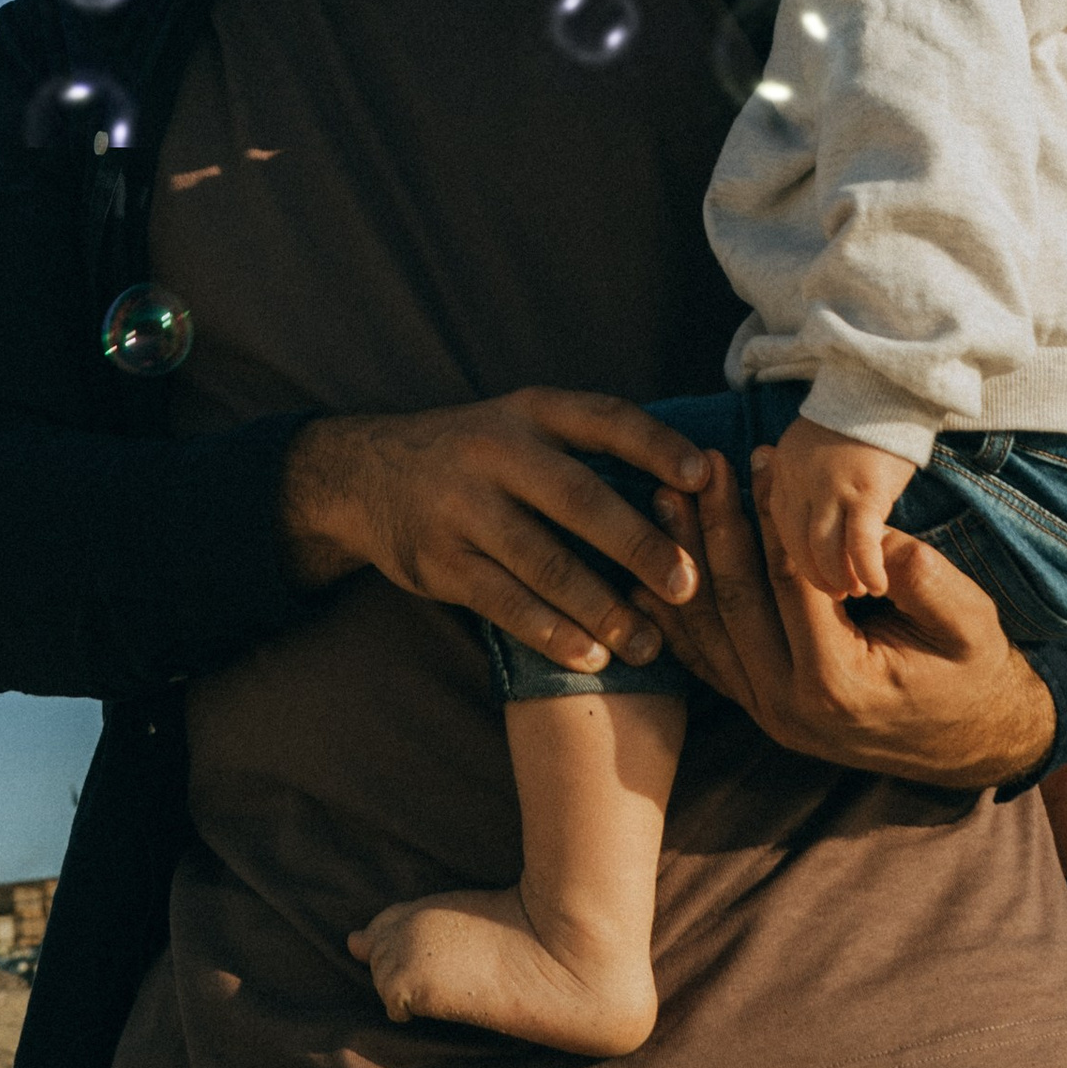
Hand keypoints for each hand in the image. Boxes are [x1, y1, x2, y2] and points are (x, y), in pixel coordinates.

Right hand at [279, 390, 714, 675]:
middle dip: (637, 543)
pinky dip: (551, 631)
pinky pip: (505, 602)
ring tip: (649, 644)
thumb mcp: (520, 427)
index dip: (654, 443)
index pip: (603, 418)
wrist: (363, 474)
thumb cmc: (475, 457)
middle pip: (578, 497)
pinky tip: (590, 655)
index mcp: (529, 412)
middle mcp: (495, 451)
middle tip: (688, 585)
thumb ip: (587, 450)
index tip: (703, 475)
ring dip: (602, 607)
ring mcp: (462, 507)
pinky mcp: (439, 559)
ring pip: (544, 561)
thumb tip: (695, 489)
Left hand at [639, 444, 1054, 789]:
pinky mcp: (761, 711)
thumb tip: (862, 527)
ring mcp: (770, 715)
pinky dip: (679, 613)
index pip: (789, 581)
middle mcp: (791, 706)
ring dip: (685, 561)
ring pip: (709, 630)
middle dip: (713, 526)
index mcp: (840, 682)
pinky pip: (707, 659)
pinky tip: (653, 568)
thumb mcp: (966, 618)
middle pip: (736, 601)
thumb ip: (917, 571)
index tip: (756, 457)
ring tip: (666, 500)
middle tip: (694, 470)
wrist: (974, 744)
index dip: (771, 513)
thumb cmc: (973, 672)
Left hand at [764, 411, 916, 600]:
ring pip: (824, 550)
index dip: (797, 557)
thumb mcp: (820, 447)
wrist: (887, 384)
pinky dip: (867, 569)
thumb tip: (813, 519)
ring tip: (859, 591)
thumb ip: (808, 479)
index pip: (780, 525)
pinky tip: (879, 584)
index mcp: (785, 467)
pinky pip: (860, 544)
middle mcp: (799, 478)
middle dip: (816, 576)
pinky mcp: (863, 491)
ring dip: (841, 577)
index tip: (814, 577)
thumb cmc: (863, 420)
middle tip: (837, 594)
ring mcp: (830, 485)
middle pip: (796, 543)